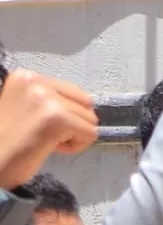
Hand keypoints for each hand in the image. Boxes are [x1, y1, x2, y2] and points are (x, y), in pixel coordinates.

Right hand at [0, 71, 98, 185]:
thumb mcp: (25, 107)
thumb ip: (50, 99)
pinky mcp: (59, 119)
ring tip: (43, 140)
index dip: (64, 113)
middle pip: (86, 103)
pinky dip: (75, 146)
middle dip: (71, 122)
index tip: (38, 124)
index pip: (74, 91)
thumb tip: (87, 103)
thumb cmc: (7, 141)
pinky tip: (48, 147)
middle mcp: (36, 83)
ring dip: (72, 135)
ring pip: (90, 119)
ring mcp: (47, 100)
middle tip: (42, 133)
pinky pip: (90, 134)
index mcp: (26, 77)